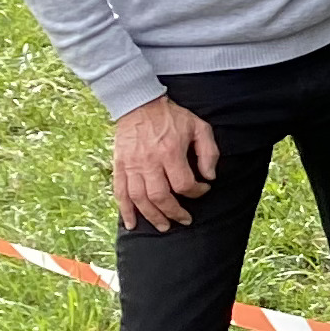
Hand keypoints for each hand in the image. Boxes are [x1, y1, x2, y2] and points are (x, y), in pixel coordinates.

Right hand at [112, 97, 219, 232]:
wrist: (138, 103)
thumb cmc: (172, 116)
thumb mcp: (199, 127)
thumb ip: (209, 152)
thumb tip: (210, 177)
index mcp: (170, 152)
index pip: (183, 184)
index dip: (196, 192)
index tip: (203, 190)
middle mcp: (149, 162)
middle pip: (160, 196)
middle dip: (174, 212)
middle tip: (185, 220)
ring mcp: (131, 165)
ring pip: (139, 199)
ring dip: (152, 216)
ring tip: (164, 226)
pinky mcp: (119, 165)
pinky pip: (120, 192)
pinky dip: (125, 210)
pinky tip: (132, 223)